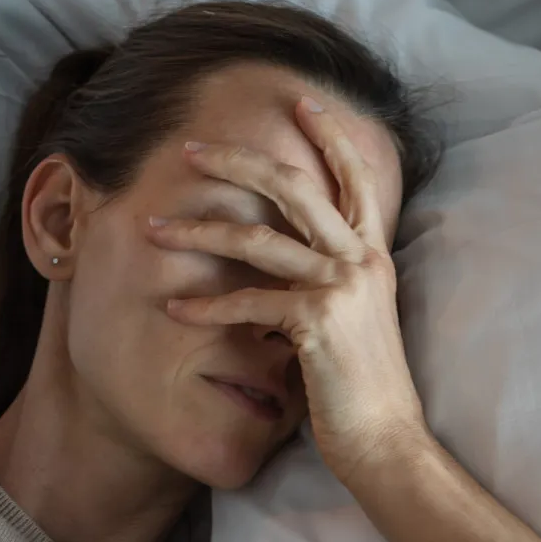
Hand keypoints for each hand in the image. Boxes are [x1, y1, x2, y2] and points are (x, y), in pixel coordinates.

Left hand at [149, 97, 430, 481]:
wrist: (387, 442)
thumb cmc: (363, 388)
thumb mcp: (356, 318)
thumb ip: (329, 280)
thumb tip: (287, 258)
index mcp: (372, 254)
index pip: (355, 176)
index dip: (330, 133)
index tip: (299, 99)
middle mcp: (360, 260)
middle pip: (294, 185)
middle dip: (237, 158)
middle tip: (190, 147)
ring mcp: (341, 288)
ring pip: (257, 238)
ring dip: (198, 230)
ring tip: (154, 228)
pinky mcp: (316, 323)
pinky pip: (247, 303)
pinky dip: (206, 307)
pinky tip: (176, 310)